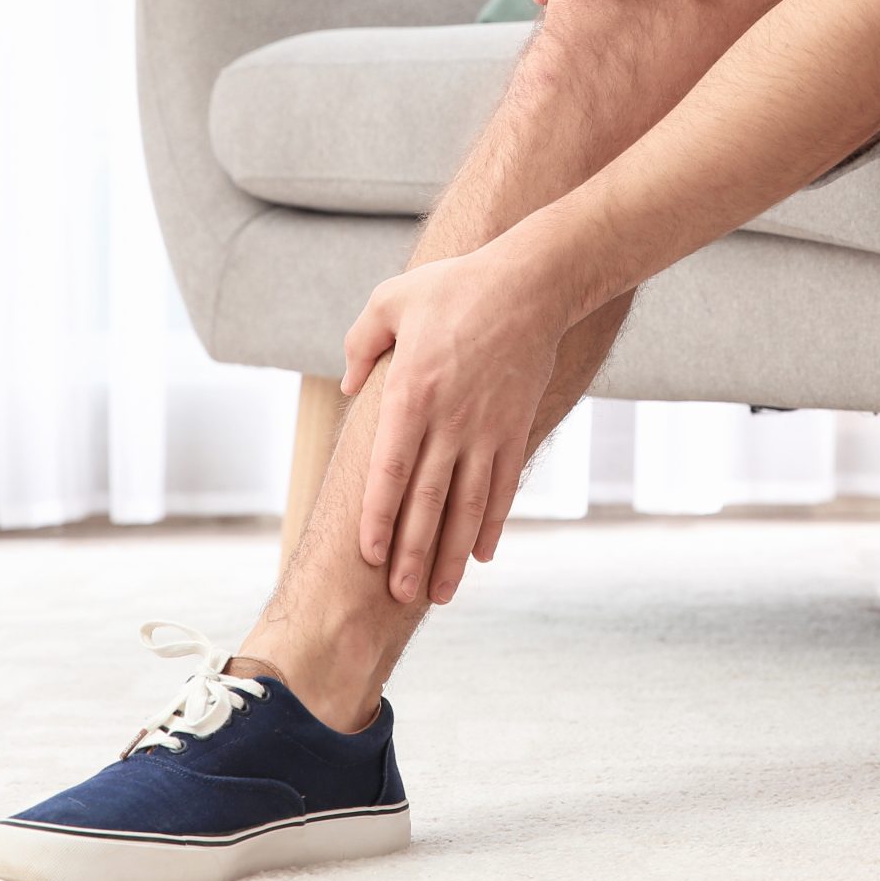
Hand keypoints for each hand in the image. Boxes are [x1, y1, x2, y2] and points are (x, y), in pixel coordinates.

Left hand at [339, 241, 572, 604]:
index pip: (390, 470)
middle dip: (413, 553)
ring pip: (467, 505)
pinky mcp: (515, 429)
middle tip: (399, 597)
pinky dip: (491, 524)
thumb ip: (362, 344)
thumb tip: (348, 386)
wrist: (530, 283)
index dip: (379, 517)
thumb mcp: (390, 300)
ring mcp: (487, 430)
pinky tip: (481, 555)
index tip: (370, 554)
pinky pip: (503, 487)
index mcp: (411, 393)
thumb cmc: (455, 288)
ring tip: (440, 594)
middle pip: (427, 501)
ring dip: (453, 554)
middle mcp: (449, 421)